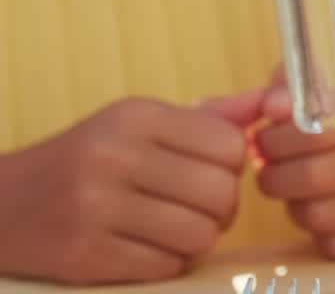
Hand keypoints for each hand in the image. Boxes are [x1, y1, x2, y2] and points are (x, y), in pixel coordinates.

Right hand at [0, 91, 263, 283]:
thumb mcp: (143, 122)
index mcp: (137, 117)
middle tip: (202, 208)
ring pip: (199, 235)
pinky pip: (166, 266)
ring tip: (176, 228)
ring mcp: (97, 208)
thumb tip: (271, 105)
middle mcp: (115, 157)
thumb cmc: (91, 158)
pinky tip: (146, 247)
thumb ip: (210, 117)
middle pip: (220, 193)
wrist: (6, 203)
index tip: (215, 172)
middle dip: (222, 208)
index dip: (234, 166)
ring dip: (198, 238)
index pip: (229, 145)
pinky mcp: (86, 254)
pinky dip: (167, 262)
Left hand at [255, 71, 334, 259]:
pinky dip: (323, 233)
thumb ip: (296, 90)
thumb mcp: (333, 84)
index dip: (276, 142)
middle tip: (270, 171)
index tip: (264, 141)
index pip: (315, 134)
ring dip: (296, 207)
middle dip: (276, 177)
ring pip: (322, 215)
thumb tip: (272, 108)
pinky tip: (329, 210)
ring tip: (299, 192)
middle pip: (314, 177)